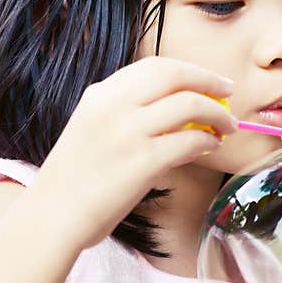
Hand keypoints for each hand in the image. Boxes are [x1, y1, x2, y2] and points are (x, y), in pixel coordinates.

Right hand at [30, 56, 237, 251]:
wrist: (52, 216)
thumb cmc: (77, 178)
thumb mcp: (92, 127)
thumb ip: (126, 111)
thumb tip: (179, 105)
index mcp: (101, 94)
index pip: (155, 66)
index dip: (191, 71)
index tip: (211, 80)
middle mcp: (113, 106)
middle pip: (176, 75)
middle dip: (210, 81)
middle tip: (229, 93)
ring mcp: (127, 132)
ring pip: (189, 104)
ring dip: (217, 114)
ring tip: (227, 126)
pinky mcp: (141, 161)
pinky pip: (189, 141)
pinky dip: (208, 140)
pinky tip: (211, 147)